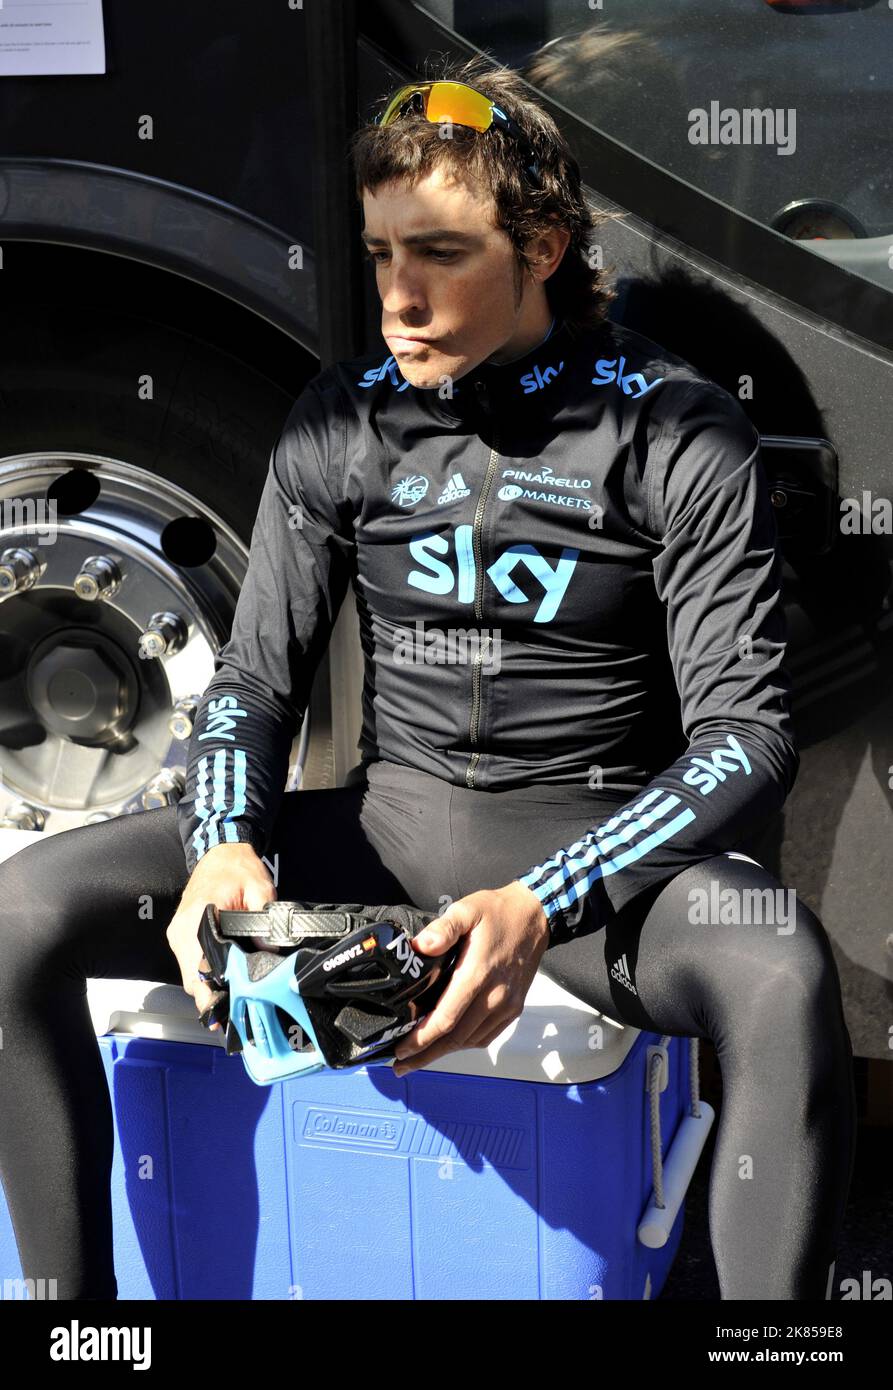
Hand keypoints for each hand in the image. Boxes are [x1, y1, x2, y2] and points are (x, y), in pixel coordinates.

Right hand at [166, 842, 275, 1029]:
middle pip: (192, 978)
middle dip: (211, 997)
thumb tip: (267, 950)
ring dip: (207, 989)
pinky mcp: (182, 936)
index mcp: (198, 916)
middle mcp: (182, 930)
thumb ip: (263, 920)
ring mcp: (179, 934)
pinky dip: (204, 976)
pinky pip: (190, 965)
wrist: (221, 852)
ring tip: (232, 1003)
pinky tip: (223, 984)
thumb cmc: (238, 868)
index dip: (210, 991)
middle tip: (235, 1013)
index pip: (198, 964)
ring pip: (190, 974)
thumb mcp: (260, 889)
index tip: (223, 1010)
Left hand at [392, 880, 549, 1075]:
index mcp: (478, 973)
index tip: (400, 1050)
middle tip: (400, 1066)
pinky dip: (465, 1044)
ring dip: (444, 1052)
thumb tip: (420, 946)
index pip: (446, 1018)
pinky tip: (449, 1043)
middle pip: (455, 1038)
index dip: (421, 1039)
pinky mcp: (514, 1008)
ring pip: (471, 1040)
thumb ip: (443, 928)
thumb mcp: (466, 910)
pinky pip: (486, 1036)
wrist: (535, 916)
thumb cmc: (497, 913)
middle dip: (425, 1055)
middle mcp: (495, 995)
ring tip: (419, 1057)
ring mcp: (507, 1005)